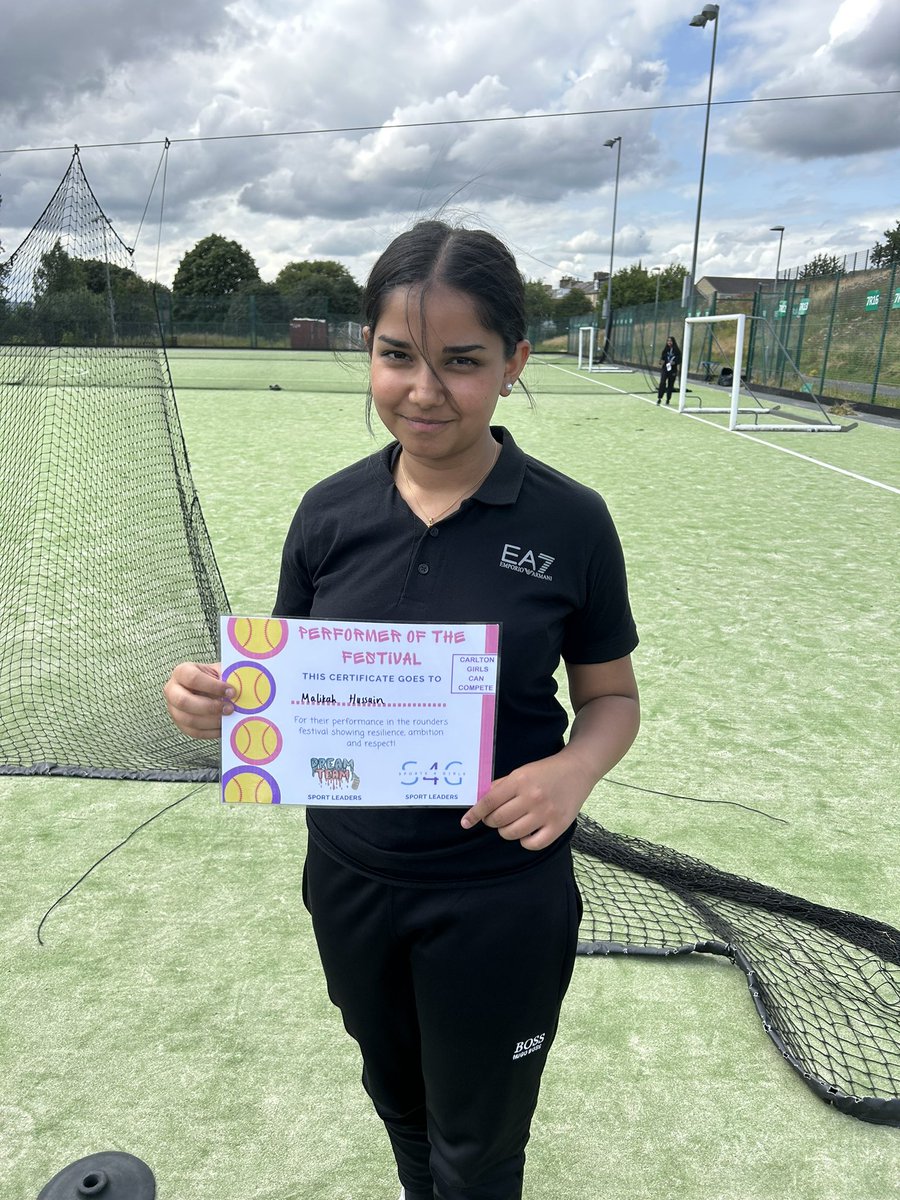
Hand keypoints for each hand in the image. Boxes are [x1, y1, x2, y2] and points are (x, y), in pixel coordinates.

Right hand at [163, 661, 232, 739]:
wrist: (210, 689)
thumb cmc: (216, 678)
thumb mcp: (220, 671)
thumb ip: (227, 677)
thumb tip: (238, 687)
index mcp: (181, 672)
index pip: (193, 678)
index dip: (213, 686)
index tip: (232, 691)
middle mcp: (172, 690)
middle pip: (183, 701)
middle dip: (209, 707)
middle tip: (229, 708)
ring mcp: (174, 709)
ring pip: (189, 720)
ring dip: (212, 721)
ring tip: (228, 717)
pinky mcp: (181, 725)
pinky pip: (194, 732)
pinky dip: (211, 732)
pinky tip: (224, 727)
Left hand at [460, 753, 593, 851]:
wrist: (578, 770)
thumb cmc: (547, 771)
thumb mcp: (521, 772)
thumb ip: (501, 786)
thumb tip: (481, 802)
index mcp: (520, 781)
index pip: (489, 802)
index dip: (475, 813)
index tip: (466, 822)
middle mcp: (532, 798)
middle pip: (498, 820)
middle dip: (491, 820)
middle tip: (496, 817)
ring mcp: (546, 814)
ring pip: (511, 833)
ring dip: (506, 830)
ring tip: (512, 822)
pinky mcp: (558, 827)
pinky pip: (532, 844)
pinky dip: (524, 841)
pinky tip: (527, 831)